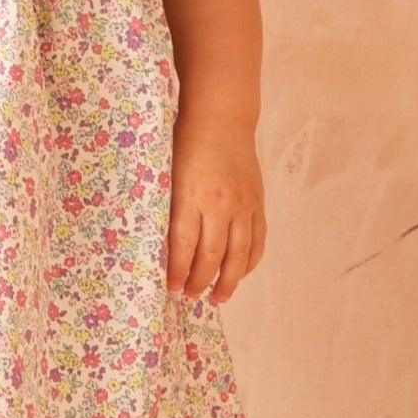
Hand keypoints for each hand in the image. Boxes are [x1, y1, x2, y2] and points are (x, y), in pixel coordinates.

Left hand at [166, 123, 265, 304]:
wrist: (222, 119)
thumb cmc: (185, 143)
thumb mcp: (167, 173)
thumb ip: (167, 207)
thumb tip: (159, 245)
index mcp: (191, 195)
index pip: (183, 245)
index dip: (177, 271)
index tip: (171, 288)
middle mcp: (219, 204)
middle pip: (212, 256)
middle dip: (200, 281)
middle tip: (190, 296)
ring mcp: (242, 205)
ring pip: (238, 254)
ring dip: (228, 281)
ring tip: (218, 297)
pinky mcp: (257, 202)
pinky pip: (257, 240)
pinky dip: (250, 261)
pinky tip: (240, 273)